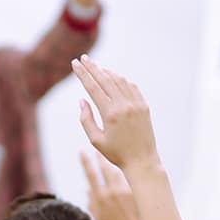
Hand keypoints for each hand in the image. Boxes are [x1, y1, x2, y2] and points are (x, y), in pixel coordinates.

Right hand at [71, 54, 158, 174]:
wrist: (142, 161)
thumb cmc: (116, 154)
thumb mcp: (96, 140)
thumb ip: (86, 119)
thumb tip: (82, 100)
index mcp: (110, 114)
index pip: (93, 87)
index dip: (83, 74)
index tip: (75, 63)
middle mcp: (124, 105)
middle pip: (105, 79)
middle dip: (93, 67)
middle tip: (83, 58)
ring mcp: (136, 104)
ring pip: (119, 80)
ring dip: (107, 72)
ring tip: (97, 67)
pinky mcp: (144, 106)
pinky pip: (131, 87)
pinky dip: (121, 80)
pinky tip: (114, 78)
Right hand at [81, 152, 143, 219]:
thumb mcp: (99, 219)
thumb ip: (92, 204)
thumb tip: (88, 191)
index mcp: (100, 197)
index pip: (90, 175)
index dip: (86, 162)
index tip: (82, 152)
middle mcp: (111, 191)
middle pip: (104, 168)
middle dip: (99, 157)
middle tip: (96, 149)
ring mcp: (124, 190)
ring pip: (117, 172)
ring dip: (112, 163)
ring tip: (110, 156)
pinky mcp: (134, 191)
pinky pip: (127, 178)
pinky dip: (124, 173)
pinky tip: (126, 167)